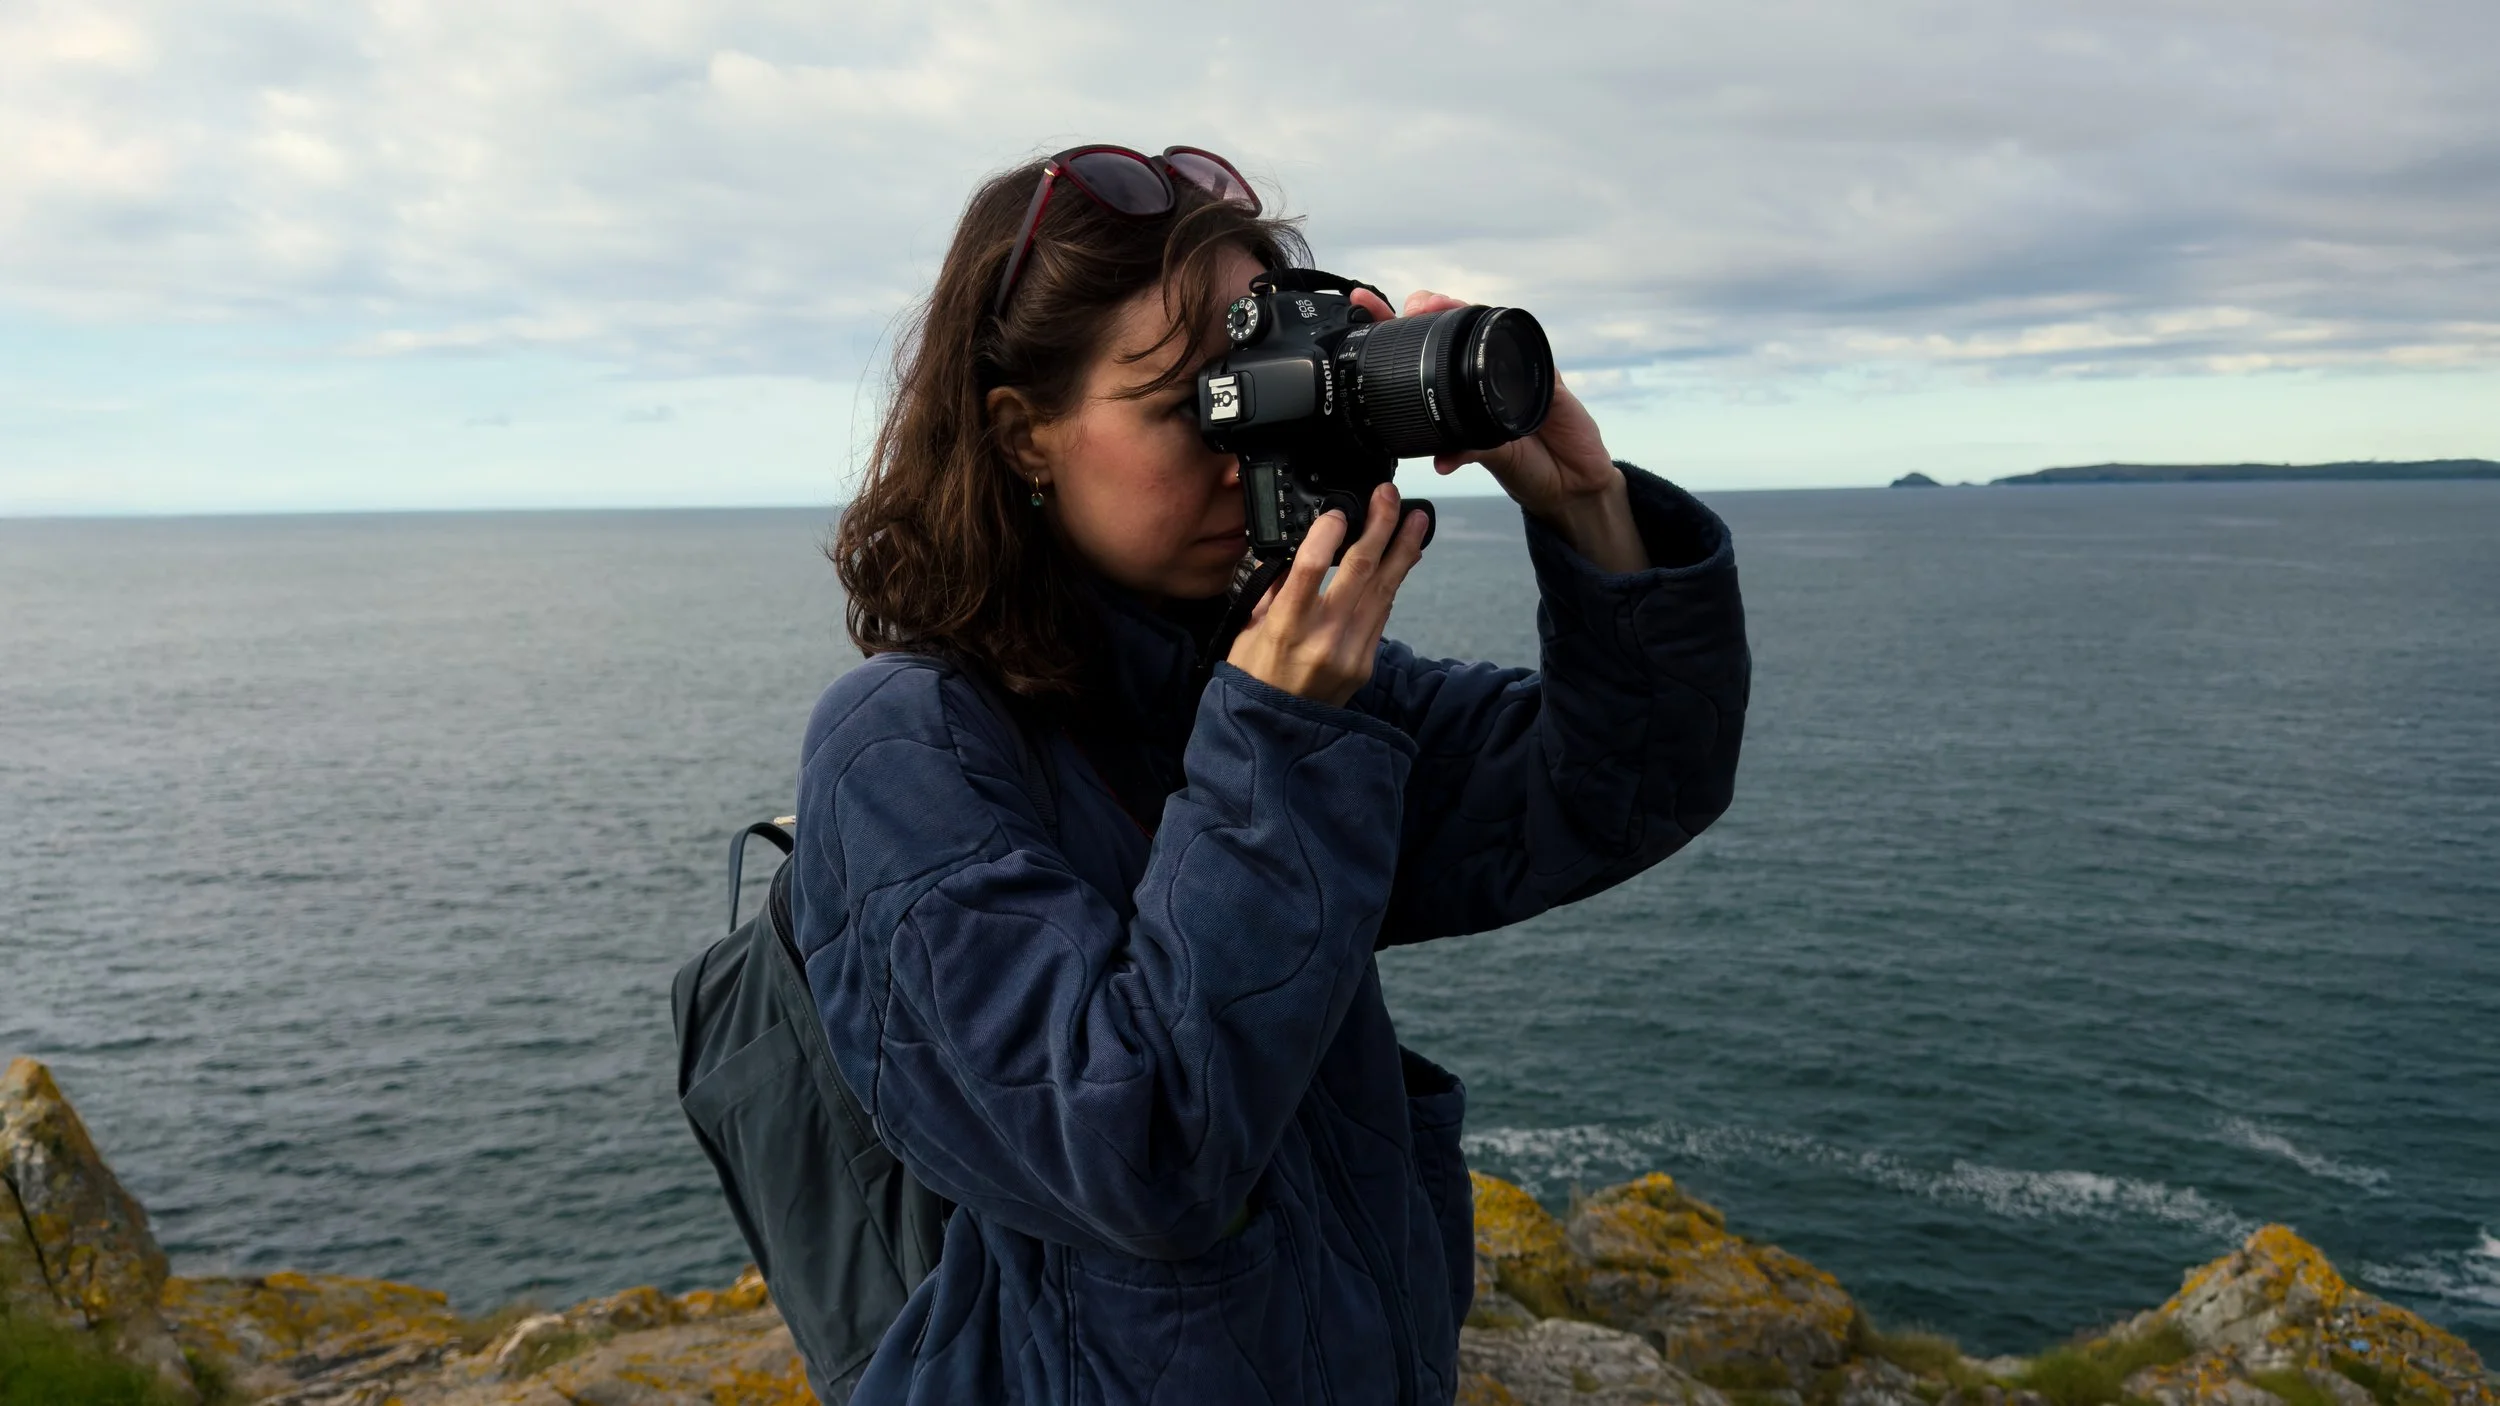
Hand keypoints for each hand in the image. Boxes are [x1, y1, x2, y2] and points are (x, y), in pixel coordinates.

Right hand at [1226, 482, 1430, 706]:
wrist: (1276, 731)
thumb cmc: (1256, 677)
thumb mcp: (1250, 630)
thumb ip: (1274, 591)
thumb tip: (1297, 553)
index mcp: (1284, 627)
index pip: (1309, 569)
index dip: (1327, 534)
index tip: (1339, 510)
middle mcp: (1321, 639)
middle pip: (1360, 570)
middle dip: (1380, 527)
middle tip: (1389, 497)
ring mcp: (1349, 652)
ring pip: (1384, 589)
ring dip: (1402, 550)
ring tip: (1415, 519)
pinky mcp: (1365, 663)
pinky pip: (1382, 613)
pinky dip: (1393, 582)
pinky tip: (1403, 559)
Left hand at [1349, 288, 1647, 572]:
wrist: (1570, 484)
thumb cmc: (1526, 464)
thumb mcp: (1489, 458)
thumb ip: (1467, 451)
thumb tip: (1441, 459)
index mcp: (1462, 388)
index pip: (1422, 349)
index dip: (1396, 326)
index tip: (1364, 306)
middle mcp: (1486, 372)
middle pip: (1453, 324)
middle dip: (1430, 306)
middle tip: (1412, 306)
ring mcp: (1515, 369)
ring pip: (1487, 326)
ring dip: (1463, 310)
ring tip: (1441, 306)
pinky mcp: (1546, 376)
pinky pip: (1529, 355)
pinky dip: (1511, 348)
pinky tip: (1493, 342)